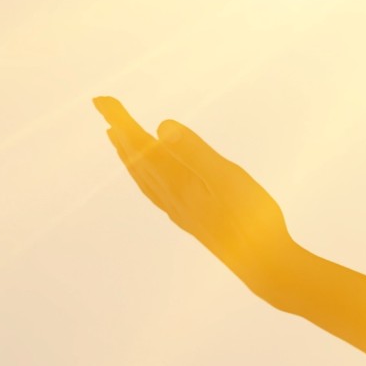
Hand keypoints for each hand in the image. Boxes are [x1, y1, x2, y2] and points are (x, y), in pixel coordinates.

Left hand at [94, 96, 296, 279]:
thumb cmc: (252, 221)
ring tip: (119, 140)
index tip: (100, 99)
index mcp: (178, 183)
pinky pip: (158, 194)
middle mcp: (172, 198)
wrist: (265, 266)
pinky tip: (156, 181)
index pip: (141, 146)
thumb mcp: (227, 178)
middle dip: (121, 132)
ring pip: (145, 179)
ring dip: (130, 156)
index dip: (120, 120)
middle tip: (105, 109)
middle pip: (137, 160)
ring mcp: (182, 212)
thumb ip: (195, 153)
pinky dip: (148, 179)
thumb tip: (161, 127)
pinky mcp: (194, 221)